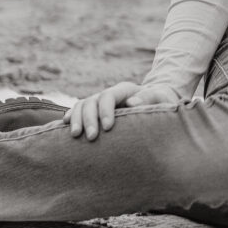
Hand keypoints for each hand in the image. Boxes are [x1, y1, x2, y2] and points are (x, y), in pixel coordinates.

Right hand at [65, 80, 183, 140]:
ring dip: (76, 119)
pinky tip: (64, 126)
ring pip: (82, 105)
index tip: (108, 127)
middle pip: (92, 101)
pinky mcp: (95, 112)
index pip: (109, 96)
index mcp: (126, 89)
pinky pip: (78, 110)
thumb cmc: (163, 104)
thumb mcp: (163, 99)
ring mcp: (100, 102)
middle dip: (89, 119)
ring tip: (76, 135)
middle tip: (92, 138)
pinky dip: (70, 116)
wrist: (159, 105)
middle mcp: (110, 94)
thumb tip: (132, 103)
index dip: (106, 110)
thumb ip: (150, 99)